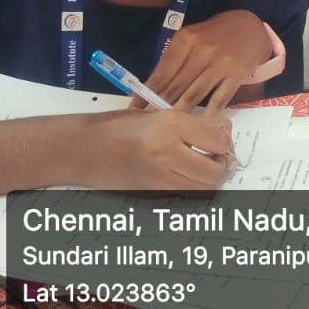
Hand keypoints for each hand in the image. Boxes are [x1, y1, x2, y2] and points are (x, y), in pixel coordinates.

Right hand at [84, 108, 233, 189]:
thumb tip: (223, 132)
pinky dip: (194, 185)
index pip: (219, 140)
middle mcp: (168, 154)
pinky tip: (186, 172)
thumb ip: (191, 123)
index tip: (222, 135)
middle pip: (216, 172)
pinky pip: (188, 194)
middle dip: (222, 164)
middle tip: (216, 153)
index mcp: (170, 126)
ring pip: (205, 188)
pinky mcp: (153, 194)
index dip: (226, 139)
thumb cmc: (117, 126)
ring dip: (209, 177)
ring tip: (202, 163)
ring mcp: (161, 177)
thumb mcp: (157, 114)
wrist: (83, 149)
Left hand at [141, 10, 272, 113]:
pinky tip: (197, 125)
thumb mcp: (191, 38)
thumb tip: (151, 87)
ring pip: (194, 95)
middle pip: (176, 86)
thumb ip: (174, 59)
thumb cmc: (214, 35)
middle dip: (159, 106)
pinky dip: (207, 114)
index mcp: (185, 40)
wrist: (250, 28)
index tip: (134, 108)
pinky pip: (218, 99)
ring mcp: (220, 65)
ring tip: (166, 128)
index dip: (146, 93)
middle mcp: (202, 52)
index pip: (162, 72)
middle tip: (146, 123)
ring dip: (179, 113)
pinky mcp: (236, 76)